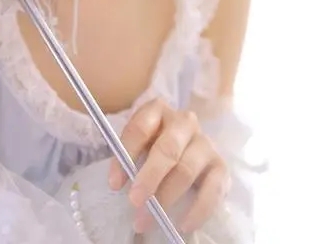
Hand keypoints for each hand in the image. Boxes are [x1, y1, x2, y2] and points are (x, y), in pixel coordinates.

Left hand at [108, 99, 228, 234]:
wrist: (187, 151)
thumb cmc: (154, 146)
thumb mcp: (138, 144)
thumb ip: (127, 157)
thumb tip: (117, 182)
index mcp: (158, 110)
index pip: (140, 128)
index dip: (127, 154)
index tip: (115, 184)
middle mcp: (185, 122)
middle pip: (168, 148)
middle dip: (150, 176)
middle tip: (134, 201)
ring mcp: (205, 143)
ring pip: (186, 170)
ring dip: (166, 198)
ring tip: (148, 221)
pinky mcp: (221, 166)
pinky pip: (213, 189)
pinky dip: (198, 209)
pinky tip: (184, 225)